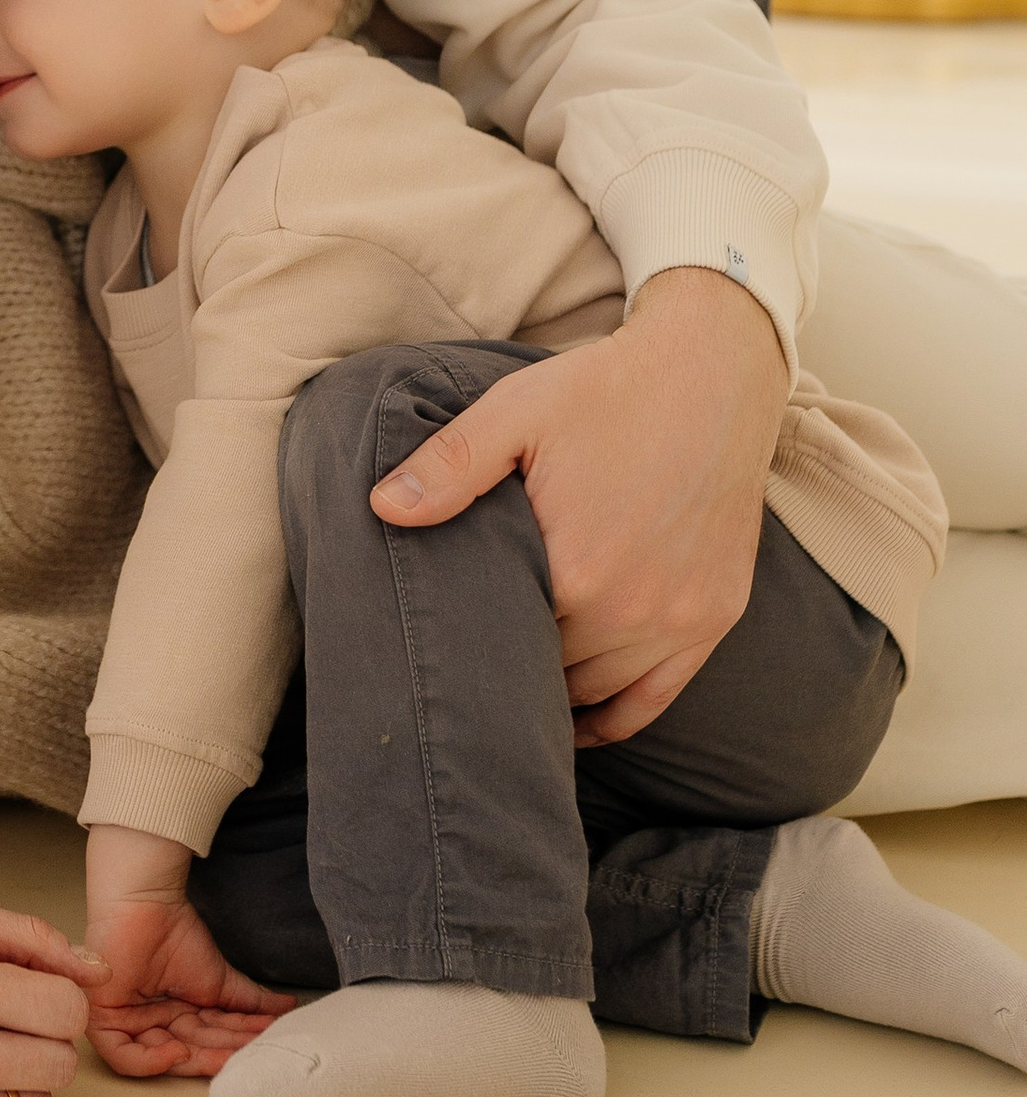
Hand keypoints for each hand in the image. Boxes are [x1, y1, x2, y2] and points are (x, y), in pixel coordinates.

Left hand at [82, 827, 293, 1079]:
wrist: (147, 902)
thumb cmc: (175, 934)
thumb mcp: (219, 981)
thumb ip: (249, 1002)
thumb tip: (287, 1010)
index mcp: (174, 1017)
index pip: (204, 1043)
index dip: (231, 1046)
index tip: (257, 1043)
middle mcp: (151, 1024)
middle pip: (187, 1053)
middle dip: (220, 1056)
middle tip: (248, 1057)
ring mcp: (128, 1023)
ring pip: (162, 1056)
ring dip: (196, 1059)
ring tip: (226, 1057)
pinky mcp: (103, 1019)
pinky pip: (123, 1056)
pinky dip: (150, 1061)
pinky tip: (178, 1051)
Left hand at [370, 266, 790, 744]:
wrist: (713, 373)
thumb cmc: (607, 390)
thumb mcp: (515, 412)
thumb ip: (449, 466)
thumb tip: (382, 508)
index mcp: (576, 571)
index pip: (501, 639)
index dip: (466, 639)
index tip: (435, 641)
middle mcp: (632, 610)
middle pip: (547, 672)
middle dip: (505, 666)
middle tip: (460, 666)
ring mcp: (679, 619)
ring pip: (597, 691)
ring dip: (553, 693)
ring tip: (505, 691)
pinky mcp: (715, 617)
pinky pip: (655, 698)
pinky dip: (614, 718)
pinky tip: (578, 723)